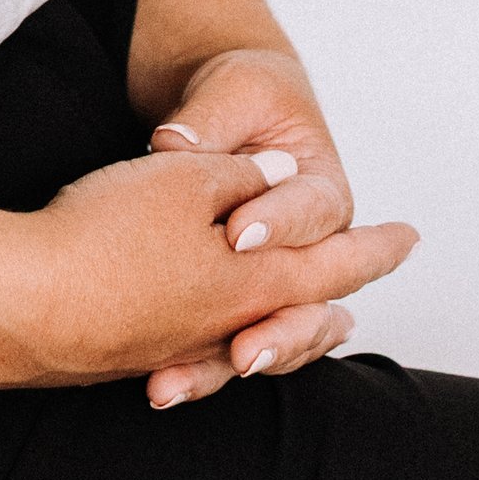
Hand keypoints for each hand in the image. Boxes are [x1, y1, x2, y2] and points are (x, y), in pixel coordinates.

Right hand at [0, 142, 417, 395]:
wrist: (17, 302)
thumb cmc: (105, 236)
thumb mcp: (186, 176)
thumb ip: (239, 175)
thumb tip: (273, 175)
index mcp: (255, 279)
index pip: (335, 261)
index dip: (376, 247)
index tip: (410, 238)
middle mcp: (226, 323)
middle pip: (300, 321)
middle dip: (330, 310)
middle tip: (355, 304)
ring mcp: (178, 347)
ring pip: (245, 342)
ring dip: (277, 335)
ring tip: (292, 331)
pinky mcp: (132, 356)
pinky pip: (192, 353)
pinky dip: (213, 348)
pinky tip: (203, 344)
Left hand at [141, 44, 402, 410]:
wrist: (233, 111)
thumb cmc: (246, 97)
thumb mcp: (235, 91)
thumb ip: (211, 121)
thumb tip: (175, 141)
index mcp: (321, 190)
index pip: (313, 212)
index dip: (278, 223)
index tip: (237, 234)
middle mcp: (305, 250)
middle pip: (307, 302)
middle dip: (278, 331)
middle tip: (244, 348)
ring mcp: (268, 285)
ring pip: (267, 337)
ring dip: (226, 365)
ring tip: (178, 385)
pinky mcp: (230, 304)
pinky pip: (223, 348)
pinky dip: (195, 371)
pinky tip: (157, 388)